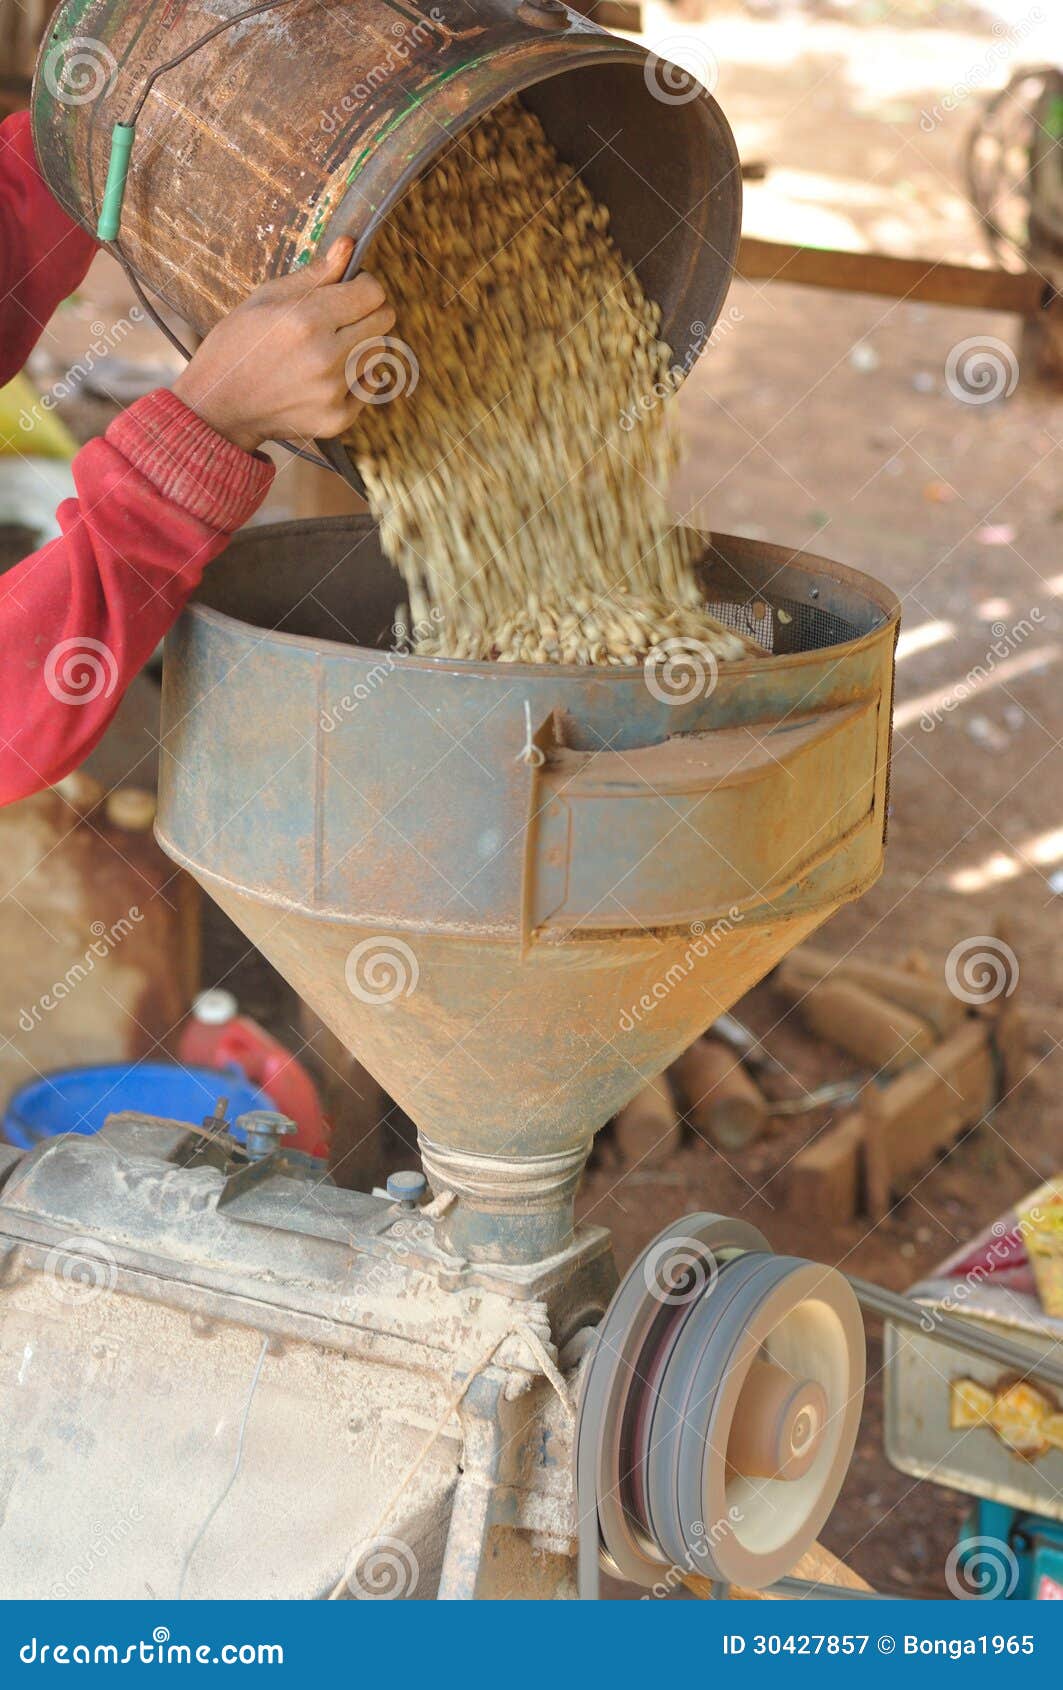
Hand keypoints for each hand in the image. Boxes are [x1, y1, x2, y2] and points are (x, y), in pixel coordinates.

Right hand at [171, 238, 395, 451]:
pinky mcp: (338, 418)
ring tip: (326, 349)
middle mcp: (325, 356)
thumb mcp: (266, 298)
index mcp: (306, 319)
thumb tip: (348, 245)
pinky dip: (353, 379)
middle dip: (367, 312)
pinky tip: (324, 377)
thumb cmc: (238, 344)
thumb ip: (314, 274)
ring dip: (359, 345)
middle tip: (341, 317)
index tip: (350, 288)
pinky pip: (368, 386)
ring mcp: (334, 391)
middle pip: (384, 320)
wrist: (219, 406)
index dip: (364, 285)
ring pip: (378, 352)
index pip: (373, 292)